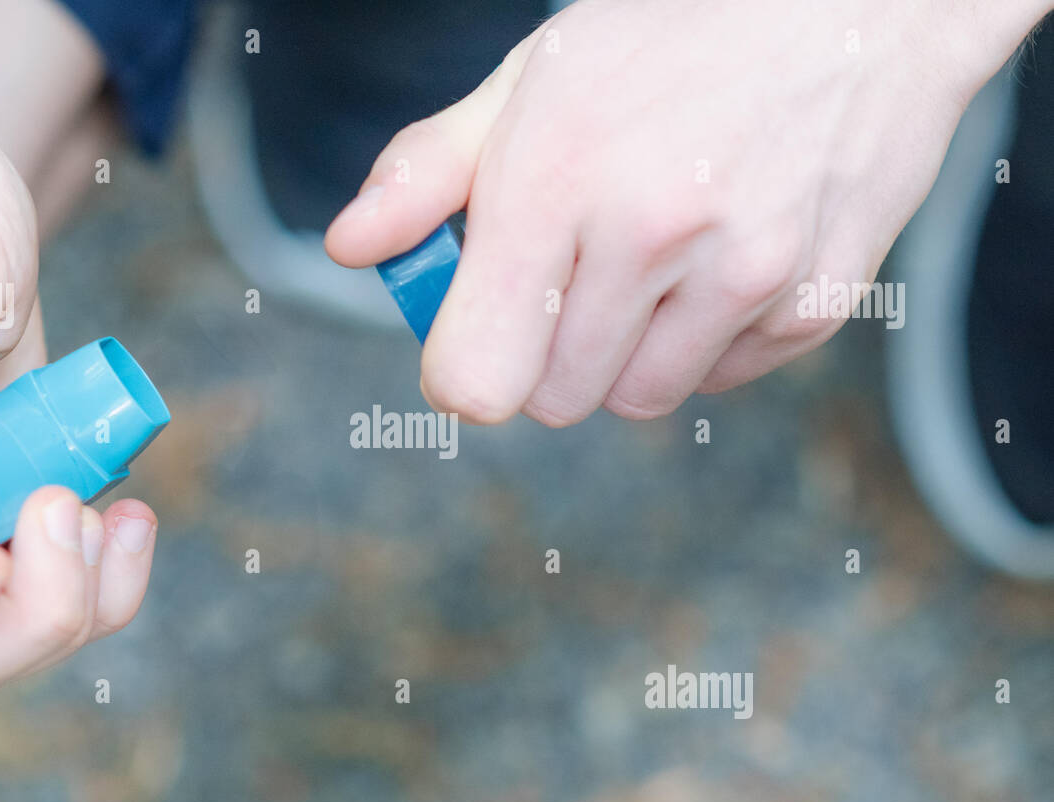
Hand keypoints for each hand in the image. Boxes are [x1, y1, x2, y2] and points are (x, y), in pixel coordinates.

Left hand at [326, 0, 1048, 424]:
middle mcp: (655, 233)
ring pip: (637, 399)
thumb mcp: (532, 78)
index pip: (477, 379)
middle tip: (575, 271)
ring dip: (626, 352)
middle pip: (554, 400)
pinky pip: (717, 380)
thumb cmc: (671, 35)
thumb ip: (429, 171)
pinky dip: (704, 341)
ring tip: (652, 258)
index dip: (465, 370)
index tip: (478, 333)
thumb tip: (351, 246)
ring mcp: (746, 274)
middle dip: (547, 350)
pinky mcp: (815, 304)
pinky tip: (718, 257)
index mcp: (557, 178)